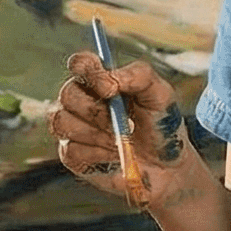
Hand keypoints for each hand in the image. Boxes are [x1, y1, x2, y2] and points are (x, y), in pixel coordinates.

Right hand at [49, 51, 193, 204]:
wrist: (167, 167)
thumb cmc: (161, 126)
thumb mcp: (160, 94)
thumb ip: (138, 75)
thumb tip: (109, 80)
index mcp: (100, 80)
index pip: (80, 63)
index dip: (88, 71)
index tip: (110, 89)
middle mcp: (81, 100)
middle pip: (67, 94)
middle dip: (97, 111)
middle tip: (125, 123)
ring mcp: (73, 128)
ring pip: (63, 122)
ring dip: (97, 134)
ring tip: (122, 141)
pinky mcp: (71, 155)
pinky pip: (70, 149)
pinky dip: (97, 154)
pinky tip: (115, 156)